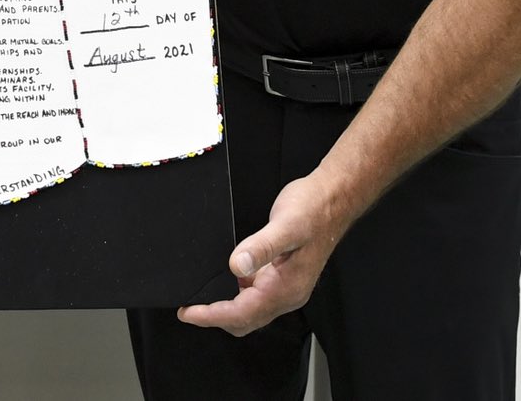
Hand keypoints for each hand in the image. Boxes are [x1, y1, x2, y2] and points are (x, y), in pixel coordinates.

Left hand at [176, 173, 342, 335]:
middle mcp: (287, 293)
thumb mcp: (285, 225)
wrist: (333, 199)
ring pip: (250, 311)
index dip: (213, 316)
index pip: (244, 313)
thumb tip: (236, 266)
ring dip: (224, 310)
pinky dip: (235, 296)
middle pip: (246, 321)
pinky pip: (255, 296)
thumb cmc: (314, 210)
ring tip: (199, 298)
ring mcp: (285, 287)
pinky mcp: (282, 277)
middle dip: (215, 319)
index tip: (188, 313)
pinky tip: (223, 280)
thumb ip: (260, 247)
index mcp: (287, 288)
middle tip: (187, 309)